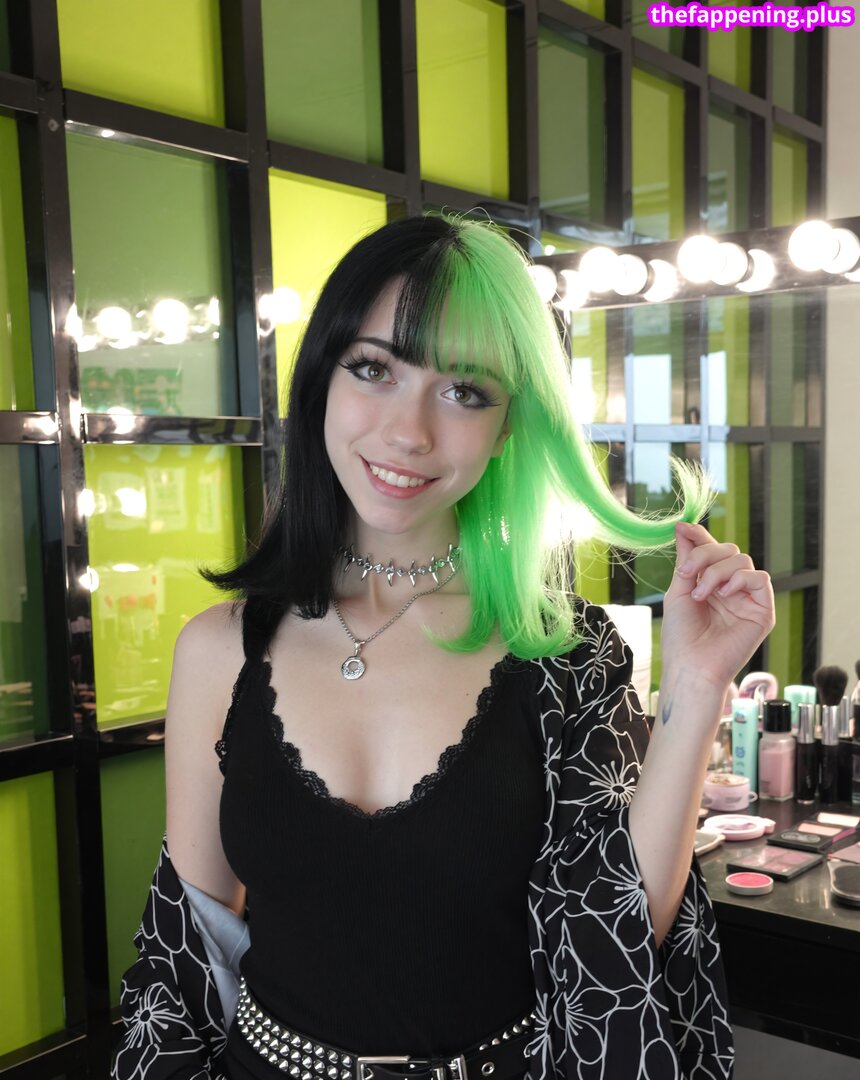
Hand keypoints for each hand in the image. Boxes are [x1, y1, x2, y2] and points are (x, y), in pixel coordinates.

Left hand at [660, 521, 774, 692]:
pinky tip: (724, 595)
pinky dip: (740, 580)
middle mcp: (731, 588)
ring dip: (717, 571)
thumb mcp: (678, 590)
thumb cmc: (681, 635)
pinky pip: (761, 579)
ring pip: (742, 561)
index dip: (699, 536)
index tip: (682, 527)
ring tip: (701, 594)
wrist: (690, 664)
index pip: (711, 550)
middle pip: (729, 550)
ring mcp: (747, 599)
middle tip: (687, 573)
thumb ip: (686, 560)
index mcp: (710, 583)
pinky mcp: (763, 611)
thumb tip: (683, 526)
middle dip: (705, 555)